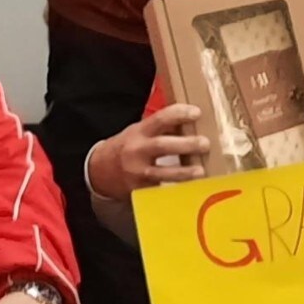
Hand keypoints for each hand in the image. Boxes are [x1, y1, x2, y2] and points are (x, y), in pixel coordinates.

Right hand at [87, 104, 210, 199]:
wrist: (99, 172)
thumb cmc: (127, 148)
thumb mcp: (139, 132)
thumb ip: (161, 129)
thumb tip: (192, 124)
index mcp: (139, 132)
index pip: (160, 118)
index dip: (178, 114)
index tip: (197, 113)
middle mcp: (137, 150)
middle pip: (162, 145)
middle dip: (185, 144)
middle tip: (205, 143)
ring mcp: (137, 172)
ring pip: (161, 173)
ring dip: (183, 172)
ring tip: (201, 171)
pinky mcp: (139, 191)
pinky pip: (159, 191)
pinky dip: (175, 191)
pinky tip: (191, 191)